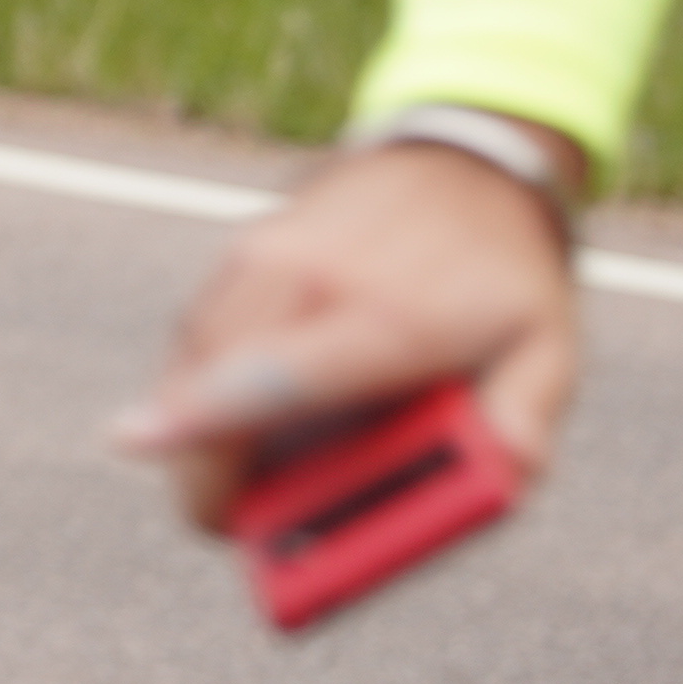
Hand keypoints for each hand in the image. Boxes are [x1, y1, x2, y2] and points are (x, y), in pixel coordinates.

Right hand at [117, 140, 582, 530]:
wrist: (466, 165)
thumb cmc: (504, 277)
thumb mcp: (548, 354)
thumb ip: (523, 421)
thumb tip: (504, 474)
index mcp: (389, 316)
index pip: (279, 374)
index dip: (203, 415)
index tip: (134, 441)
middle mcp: (310, 277)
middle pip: (209, 375)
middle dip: (201, 459)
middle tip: (229, 518)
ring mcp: (266, 254)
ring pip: (193, 354)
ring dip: (197, 419)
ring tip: (240, 468)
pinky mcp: (243, 249)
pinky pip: (200, 328)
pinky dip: (203, 379)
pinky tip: (237, 408)